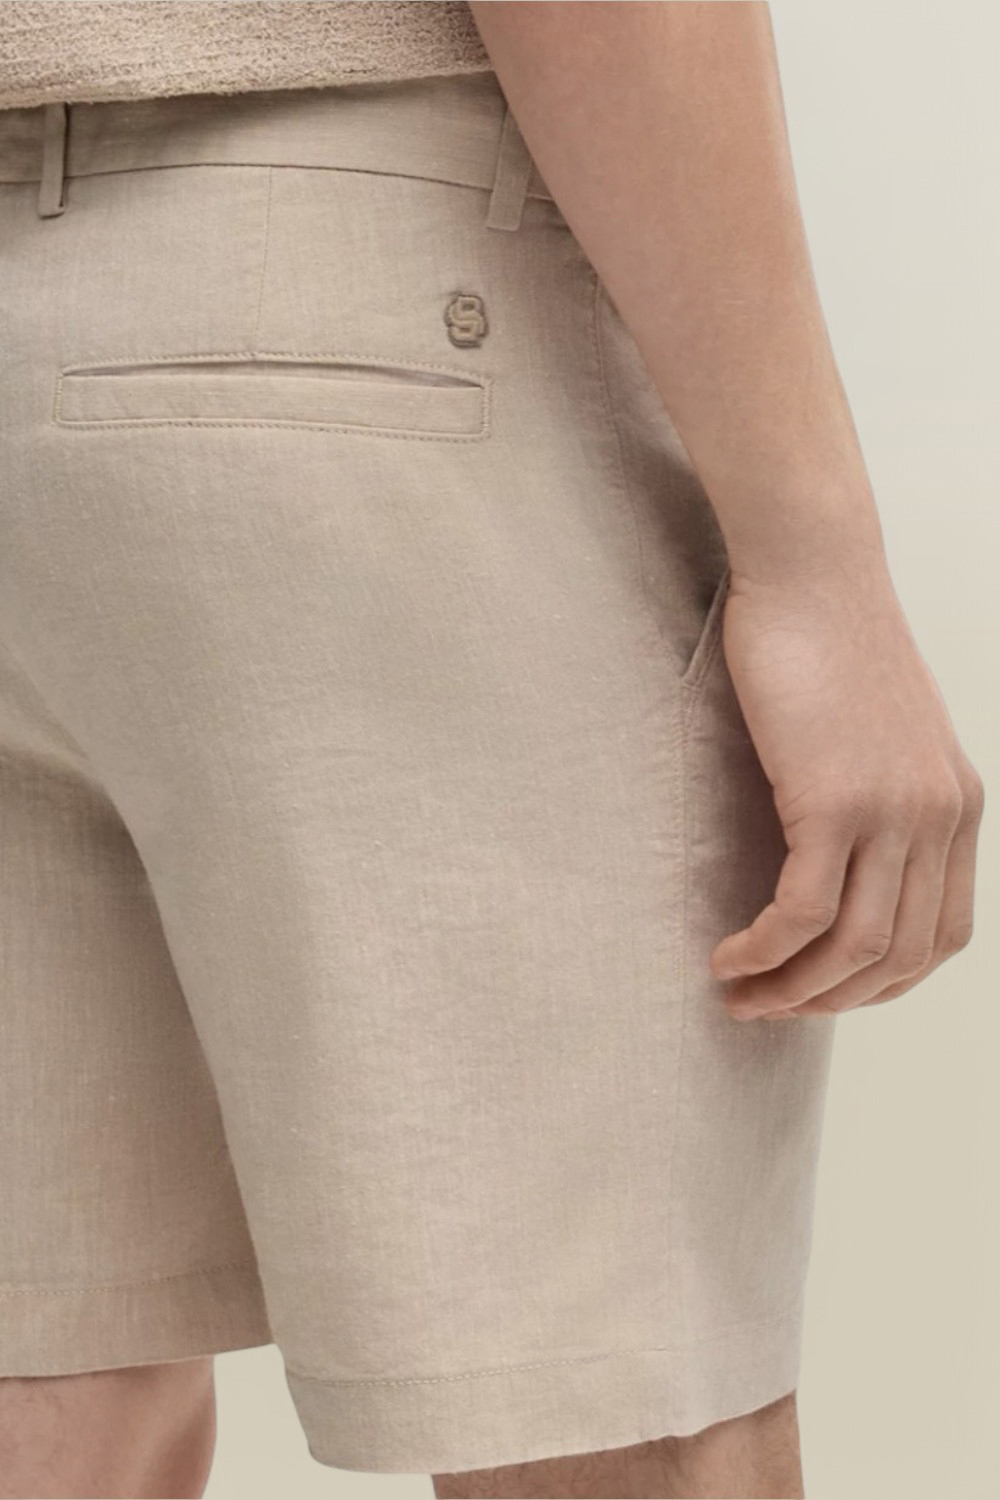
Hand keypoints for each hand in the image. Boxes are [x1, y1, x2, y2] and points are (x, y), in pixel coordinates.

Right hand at [710, 560, 984, 1020]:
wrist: (813, 571)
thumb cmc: (826, 640)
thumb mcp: (878, 732)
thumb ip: (881, 797)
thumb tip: (838, 857)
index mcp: (957, 805)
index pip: (940, 936)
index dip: (879, 984)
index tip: (818, 992)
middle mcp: (940, 817)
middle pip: (900, 957)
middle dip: (828, 1002)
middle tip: (766, 1011)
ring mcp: (894, 810)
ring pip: (854, 948)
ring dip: (791, 990)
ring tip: (737, 997)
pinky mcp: (836, 799)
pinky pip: (803, 911)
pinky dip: (764, 950)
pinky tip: (727, 956)